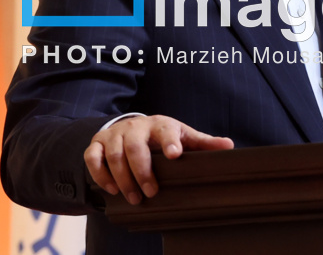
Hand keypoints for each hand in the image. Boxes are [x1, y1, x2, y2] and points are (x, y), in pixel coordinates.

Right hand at [84, 115, 233, 203]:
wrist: (129, 128)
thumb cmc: (162, 135)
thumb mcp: (183, 136)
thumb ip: (203, 143)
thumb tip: (229, 146)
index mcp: (160, 125)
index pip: (166, 130)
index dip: (170, 141)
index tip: (175, 154)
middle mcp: (135, 127)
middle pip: (136, 148)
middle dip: (142, 172)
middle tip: (150, 193)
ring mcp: (114, 135)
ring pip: (114, 155)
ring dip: (122, 179)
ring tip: (133, 197)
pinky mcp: (96, 143)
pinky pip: (92, 158)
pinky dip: (100, 174)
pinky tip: (111, 189)